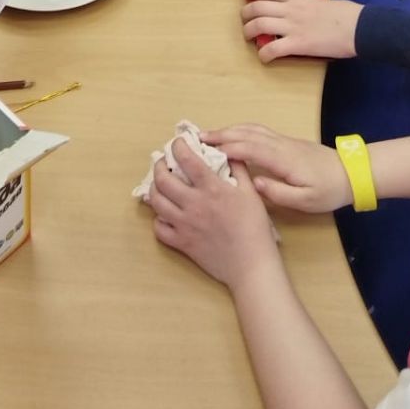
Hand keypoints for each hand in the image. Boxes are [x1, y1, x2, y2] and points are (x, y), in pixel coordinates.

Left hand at [147, 139, 278, 292]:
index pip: (186, 159)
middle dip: (159, 166)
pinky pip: (159, 229)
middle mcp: (194, 204)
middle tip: (163, 163)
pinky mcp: (182, 243)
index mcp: (211, 189)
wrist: (252, 266)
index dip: (178, 146)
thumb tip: (228, 152)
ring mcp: (185, 224)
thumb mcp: (251, 193)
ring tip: (160, 185)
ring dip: (154, 190)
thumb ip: (238, 169)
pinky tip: (166, 214)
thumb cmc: (255, 229)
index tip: (178, 142)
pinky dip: (159, 219)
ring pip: (156, 202)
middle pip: (163, 179)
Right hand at [199, 125, 351, 213]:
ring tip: (207, 136)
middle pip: (245, 134)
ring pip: (249, 129)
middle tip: (196, 140)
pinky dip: (239, 129)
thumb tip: (254, 183)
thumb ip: (279, 193)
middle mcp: (278, 145)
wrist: (351, 173)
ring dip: (227, 130)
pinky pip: (256, 130)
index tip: (204, 151)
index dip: (225, 148)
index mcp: (282, 159)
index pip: (248, 149)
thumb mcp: (307, 201)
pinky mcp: (284, 141)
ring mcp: (281, 140)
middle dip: (219, 135)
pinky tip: (231, 134)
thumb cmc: (328, 190)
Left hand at [241, 0, 361, 60]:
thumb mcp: (321, 1)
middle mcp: (290, 9)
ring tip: (249, 37)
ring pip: (259, 25)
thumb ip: (306, 4)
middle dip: (245, 14)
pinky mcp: (298, 44)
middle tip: (245, 20)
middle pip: (257, 7)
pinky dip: (264, 54)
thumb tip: (302, 9)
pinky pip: (273, 49)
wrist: (357, 27)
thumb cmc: (345, 14)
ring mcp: (293, 26)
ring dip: (248, 31)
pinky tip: (264, 57)